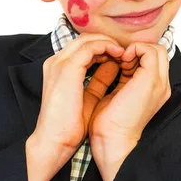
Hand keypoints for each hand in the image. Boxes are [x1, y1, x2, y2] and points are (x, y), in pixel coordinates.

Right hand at [26, 34, 123, 180]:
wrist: (55, 141)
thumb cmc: (70, 125)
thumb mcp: (88, 96)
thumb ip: (98, 79)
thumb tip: (115, 65)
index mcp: (60, 68)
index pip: (83, 46)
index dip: (103, 46)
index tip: (121, 54)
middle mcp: (57, 61)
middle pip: (85, 38)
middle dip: (107, 41)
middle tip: (125, 50)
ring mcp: (60, 62)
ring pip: (87, 38)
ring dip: (108, 42)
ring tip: (124, 52)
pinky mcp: (67, 68)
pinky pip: (90, 47)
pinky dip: (106, 47)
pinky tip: (118, 54)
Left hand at [88, 43, 170, 180]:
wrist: (113, 141)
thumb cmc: (109, 124)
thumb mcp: (117, 94)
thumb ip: (121, 78)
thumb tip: (113, 62)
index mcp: (154, 90)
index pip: (152, 61)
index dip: (135, 56)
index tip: (117, 63)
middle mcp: (161, 85)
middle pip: (157, 53)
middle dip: (136, 51)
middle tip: (119, 61)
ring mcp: (159, 82)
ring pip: (156, 49)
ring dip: (135, 50)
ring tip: (120, 61)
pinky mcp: (151, 79)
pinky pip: (149, 50)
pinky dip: (135, 49)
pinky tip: (121, 59)